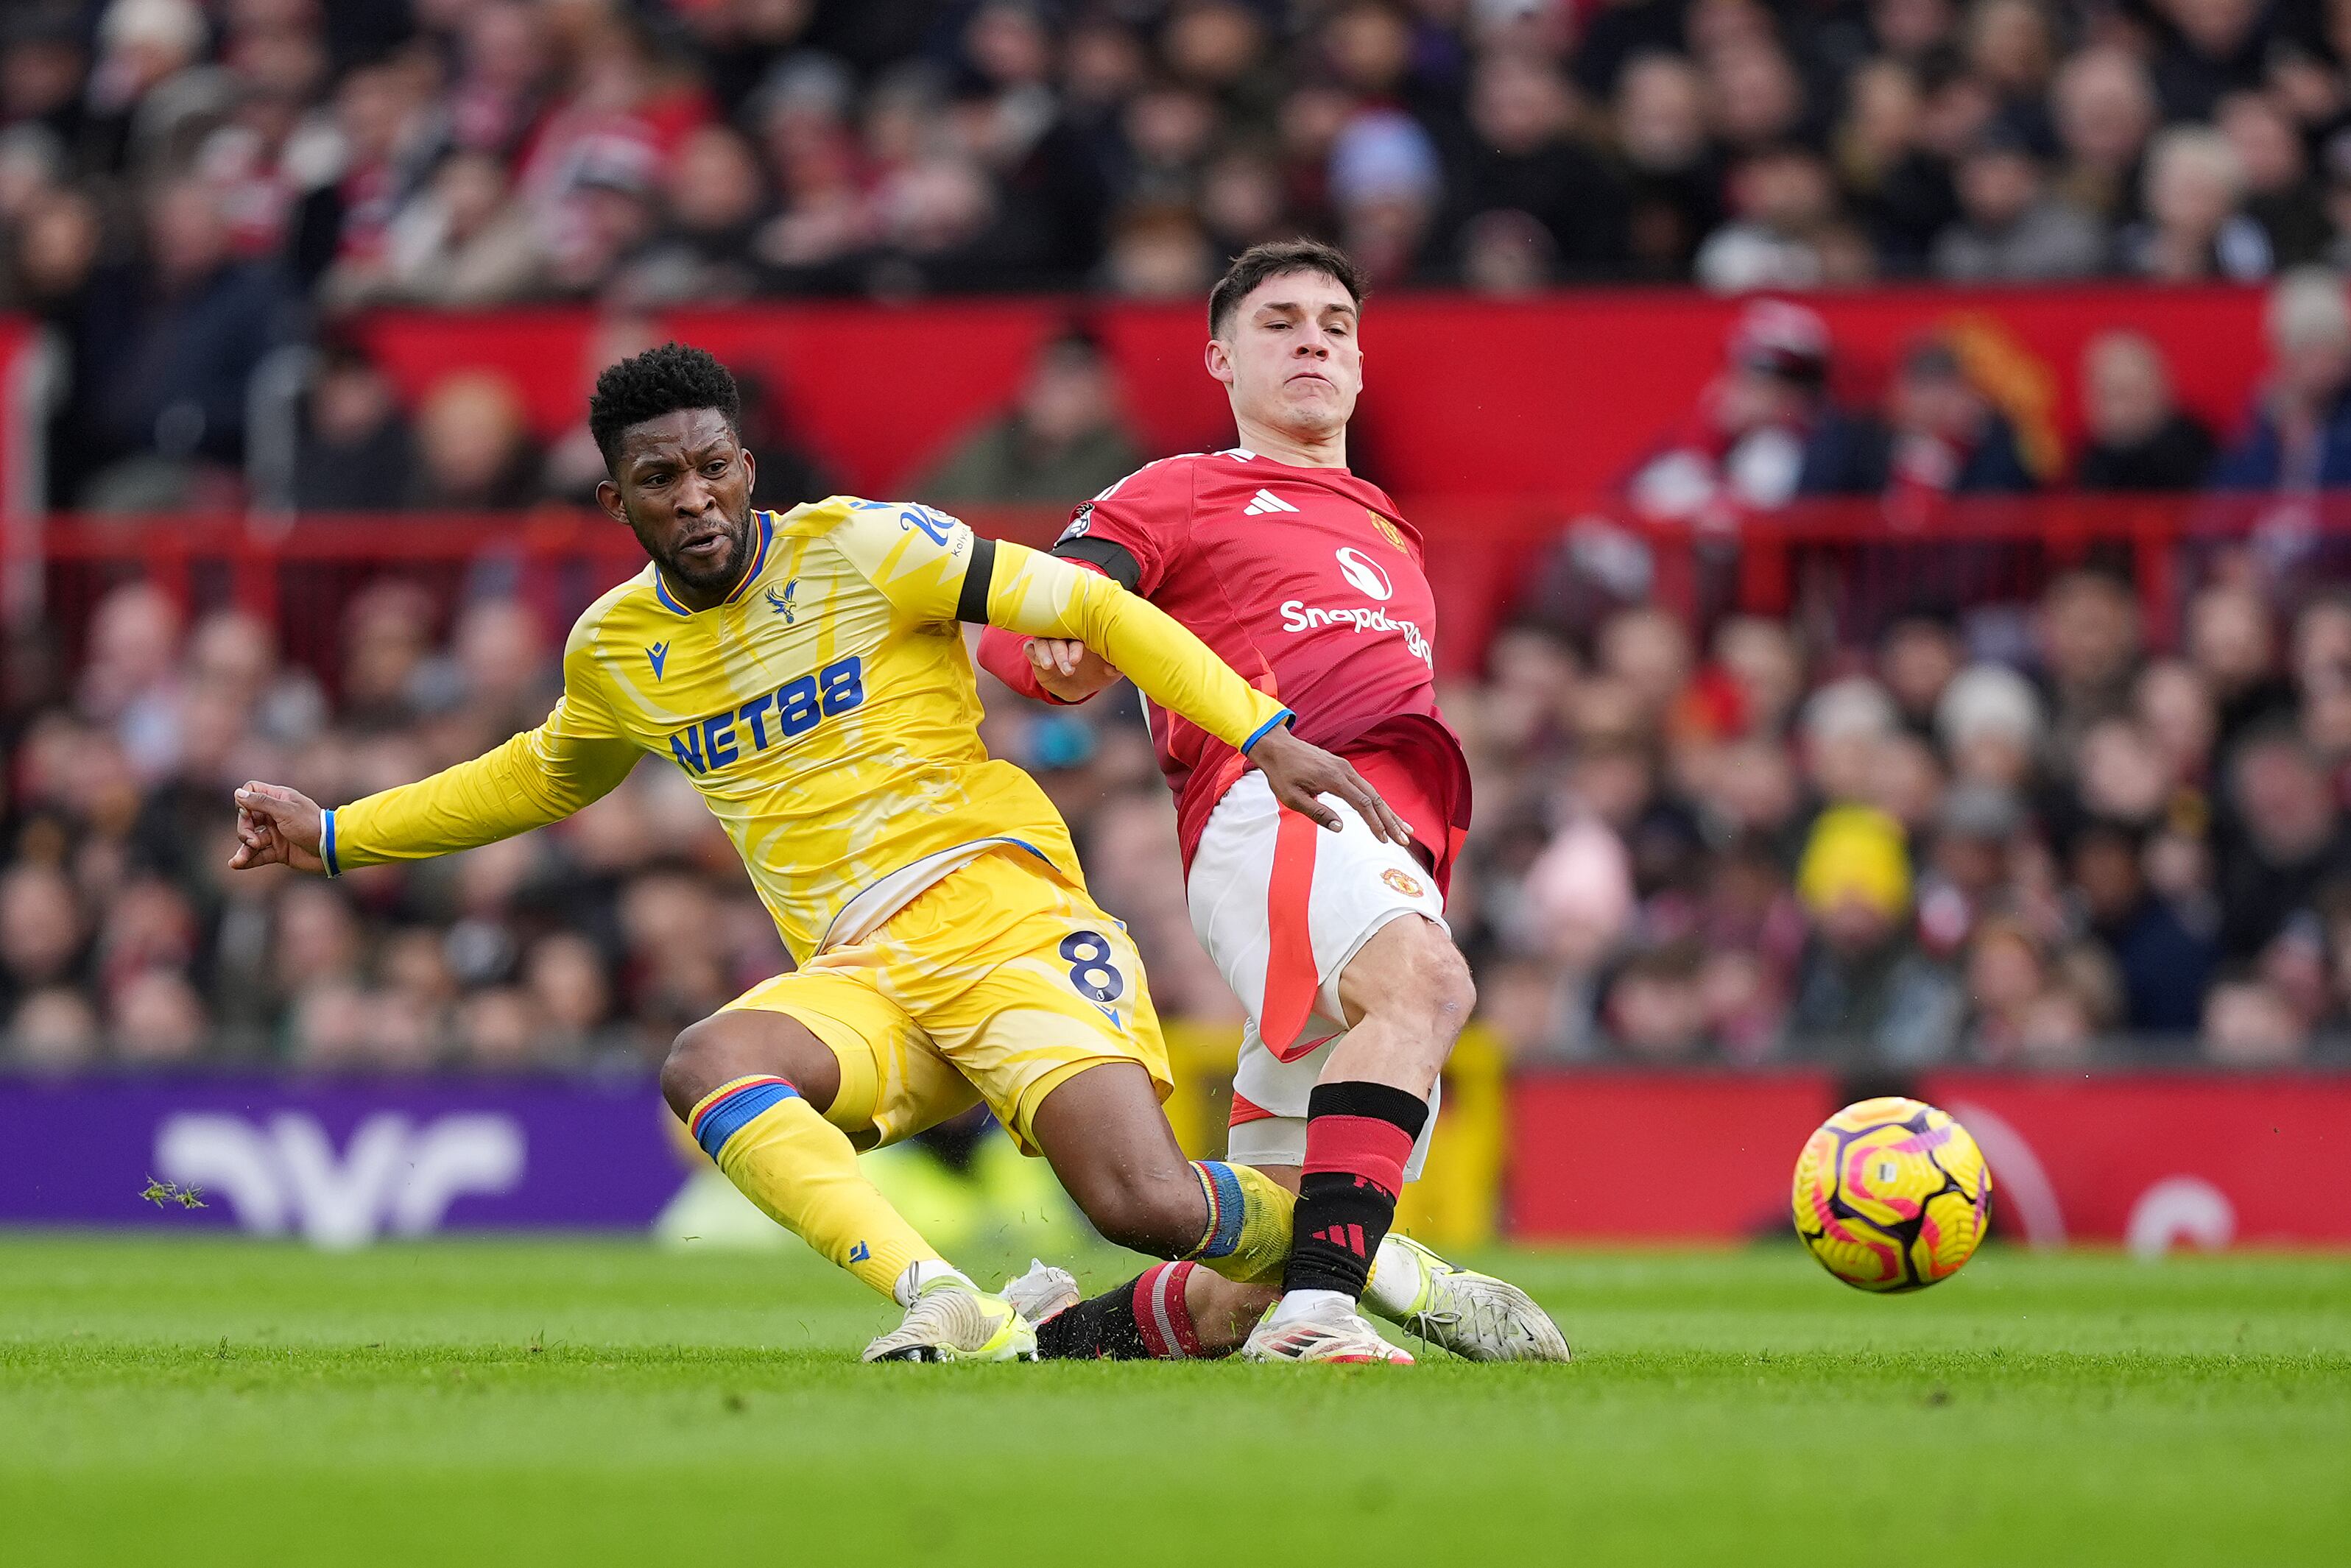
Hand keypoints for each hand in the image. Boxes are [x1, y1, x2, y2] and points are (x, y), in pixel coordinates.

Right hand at [229, 782, 327, 873]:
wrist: (331, 849)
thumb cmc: (311, 825)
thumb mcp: (285, 811)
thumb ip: (261, 802)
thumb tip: (237, 793)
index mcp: (278, 799)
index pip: (251, 792)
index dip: (244, 802)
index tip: (248, 813)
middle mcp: (275, 815)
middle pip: (247, 818)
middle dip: (244, 830)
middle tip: (253, 841)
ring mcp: (276, 834)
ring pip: (250, 839)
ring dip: (244, 848)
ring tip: (239, 859)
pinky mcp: (279, 851)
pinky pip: (258, 855)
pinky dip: (247, 859)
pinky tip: (235, 864)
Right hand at [1024, 638, 1117, 702]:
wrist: (1081, 687)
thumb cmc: (1097, 672)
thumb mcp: (1110, 672)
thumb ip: (1115, 667)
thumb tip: (1113, 668)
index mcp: (1083, 634)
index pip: (1076, 631)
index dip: (1075, 645)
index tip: (1077, 659)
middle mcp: (1065, 635)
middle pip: (1057, 634)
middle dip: (1061, 651)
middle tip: (1068, 667)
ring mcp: (1049, 643)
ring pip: (1042, 641)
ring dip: (1044, 652)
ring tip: (1049, 665)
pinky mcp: (1037, 654)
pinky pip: (1030, 649)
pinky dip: (1033, 653)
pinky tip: (1041, 663)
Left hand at [1244, 724, 1413, 845]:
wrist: (1277, 747)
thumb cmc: (1282, 774)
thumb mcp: (1292, 798)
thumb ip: (1317, 812)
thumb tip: (1340, 828)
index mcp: (1334, 779)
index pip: (1363, 804)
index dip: (1375, 823)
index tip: (1385, 839)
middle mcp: (1345, 771)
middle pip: (1375, 798)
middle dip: (1391, 820)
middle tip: (1405, 839)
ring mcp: (1346, 768)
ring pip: (1373, 792)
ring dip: (1389, 812)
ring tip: (1404, 828)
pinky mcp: (1343, 768)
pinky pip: (1365, 786)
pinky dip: (1378, 801)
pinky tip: (1385, 812)